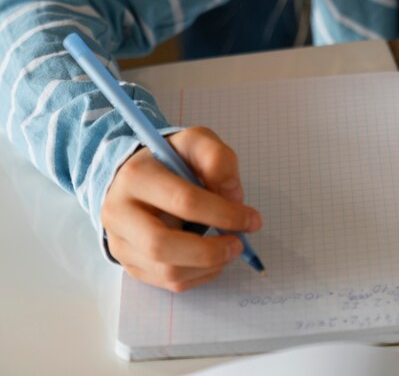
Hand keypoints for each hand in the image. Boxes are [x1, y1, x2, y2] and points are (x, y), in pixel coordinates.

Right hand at [101, 126, 261, 291]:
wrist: (136, 176)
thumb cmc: (172, 160)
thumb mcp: (197, 142)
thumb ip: (217, 160)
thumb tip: (233, 198)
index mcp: (136, 176)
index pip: (183, 201)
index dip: (223, 213)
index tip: (252, 219)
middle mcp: (119, 213)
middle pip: (162, 246)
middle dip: (209, 251)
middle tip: (238, 244)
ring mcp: (120, 243)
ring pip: (165, 271)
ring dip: (207, 266)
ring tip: (228, 250)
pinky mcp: (129, 264)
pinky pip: (167, 283)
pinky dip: (198, 276)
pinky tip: (213, 259)